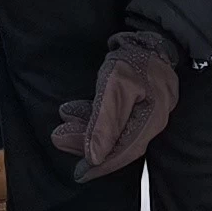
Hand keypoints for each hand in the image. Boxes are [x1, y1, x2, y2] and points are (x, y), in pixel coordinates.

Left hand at [50, 31, 183, 178]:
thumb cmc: (134, 59)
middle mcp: (151, 121)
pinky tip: (75, 111)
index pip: (123, 153)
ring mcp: (146, 112)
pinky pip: (115, 117)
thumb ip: (104, 123)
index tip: (79, 174)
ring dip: (87, 129)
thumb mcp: (115, 87)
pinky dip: (94, 118)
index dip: (100, 166)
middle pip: (117, 143)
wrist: (151, 35)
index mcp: (150, 121)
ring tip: (63, 122)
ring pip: (114, 130)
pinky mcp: (139, 102)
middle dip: (86, 144)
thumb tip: (95, 157)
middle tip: (59, 138)